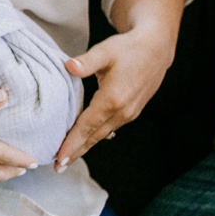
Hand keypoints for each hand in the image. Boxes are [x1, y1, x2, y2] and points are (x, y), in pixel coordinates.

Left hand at [55, 27, 174, 167]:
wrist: (156, 49)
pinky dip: (96, 136)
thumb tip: (68, 66)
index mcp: (112, 99)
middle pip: (94, 137)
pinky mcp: (132, 111)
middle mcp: (122, 111)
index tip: (59, 158)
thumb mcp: (105, 51)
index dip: (71, 144)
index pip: (86, 127)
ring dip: (85, 146)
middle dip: (76, 152)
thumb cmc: (128, 48)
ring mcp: (129, 113)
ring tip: (69, 157)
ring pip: (102, 134)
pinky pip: (110, 128)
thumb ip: (85, 62)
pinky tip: (87, 140)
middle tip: (58, 167)